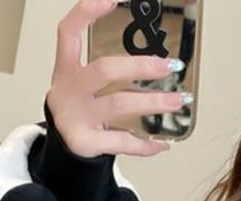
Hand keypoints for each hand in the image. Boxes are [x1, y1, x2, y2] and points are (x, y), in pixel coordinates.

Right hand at [46, 0, 184, 156]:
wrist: (62, 147)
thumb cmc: (79, 110)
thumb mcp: (82, 83)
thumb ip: (109, 69)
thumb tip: (157, 62)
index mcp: (66, 70)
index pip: (69, 32)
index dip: (87, 12)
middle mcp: (69, 91)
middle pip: (105, 70)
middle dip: (140, 67)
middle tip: (169, 66)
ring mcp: (76, 117)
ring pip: (119, 105)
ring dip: (153, 102)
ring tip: (178, 101)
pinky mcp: (86, 142)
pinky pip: (122, 141)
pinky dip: (145, 144)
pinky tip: (162, 143)